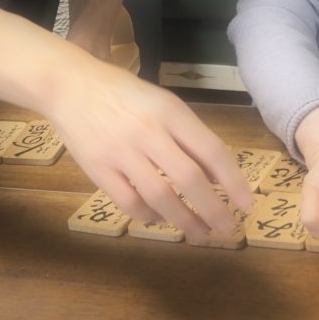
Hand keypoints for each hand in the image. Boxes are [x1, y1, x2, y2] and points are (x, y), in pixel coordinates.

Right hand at [48, 54, 254, 234]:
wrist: (71, 86)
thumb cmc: (124, 94)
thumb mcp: (163, 103)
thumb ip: (189, 136)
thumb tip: (217, 176)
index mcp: (170, 112)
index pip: (211, 151)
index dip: (233, 181)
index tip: (247, 204)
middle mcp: (148, 132)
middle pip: (189, 179)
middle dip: (214, 209)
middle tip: (228, 229)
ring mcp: (121, 152)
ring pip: (161, 197)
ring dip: (184, 220)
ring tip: (200, 232)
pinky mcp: (98, 170)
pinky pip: (129, 202)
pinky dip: (148, 216)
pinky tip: (159, 219)